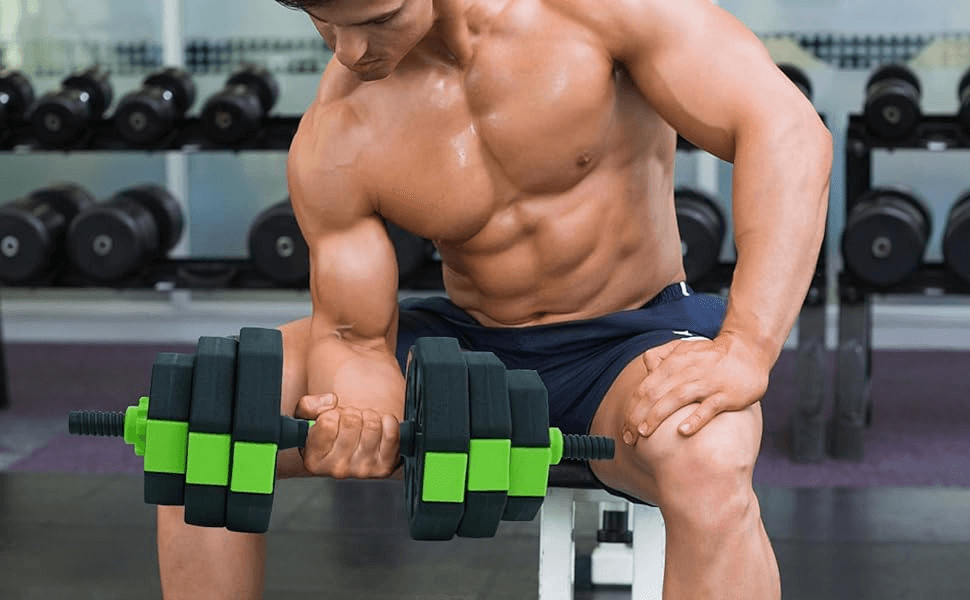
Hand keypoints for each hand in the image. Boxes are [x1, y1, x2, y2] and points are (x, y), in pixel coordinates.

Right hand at [295, 393, 400, 478]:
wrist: (352, 451)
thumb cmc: (326, 435)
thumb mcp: (306, 419)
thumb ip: (308, 405)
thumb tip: (331, 401)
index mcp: (314, 460)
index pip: (327, 423)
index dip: (331, 413)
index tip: (332, 420)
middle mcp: (337, 469)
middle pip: (351, 421)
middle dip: (351, 412)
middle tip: (349, 420)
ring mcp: (362, 470)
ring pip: (372, 425)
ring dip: (369, 416)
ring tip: (362, 424)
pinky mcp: (384, 467)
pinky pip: (392, 434)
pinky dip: (388, 422)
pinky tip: (380, 427)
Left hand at [622, 333, 770, 445]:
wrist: (748, 351)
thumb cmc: (712, 355)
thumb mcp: (684, 348)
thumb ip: (662, 355)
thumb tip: (645, 365)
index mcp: (674, 363)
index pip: (646, 387)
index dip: (632, 408)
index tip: (625, 428)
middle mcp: (686, 372)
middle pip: (655, 394)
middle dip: (638, 417)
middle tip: (629, 438)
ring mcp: (706, 383)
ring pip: (676, 399)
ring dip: (657, 416)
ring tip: (644, 433)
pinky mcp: (726, 395)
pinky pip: (708, 408)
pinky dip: (695, 419)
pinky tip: (682, 432)